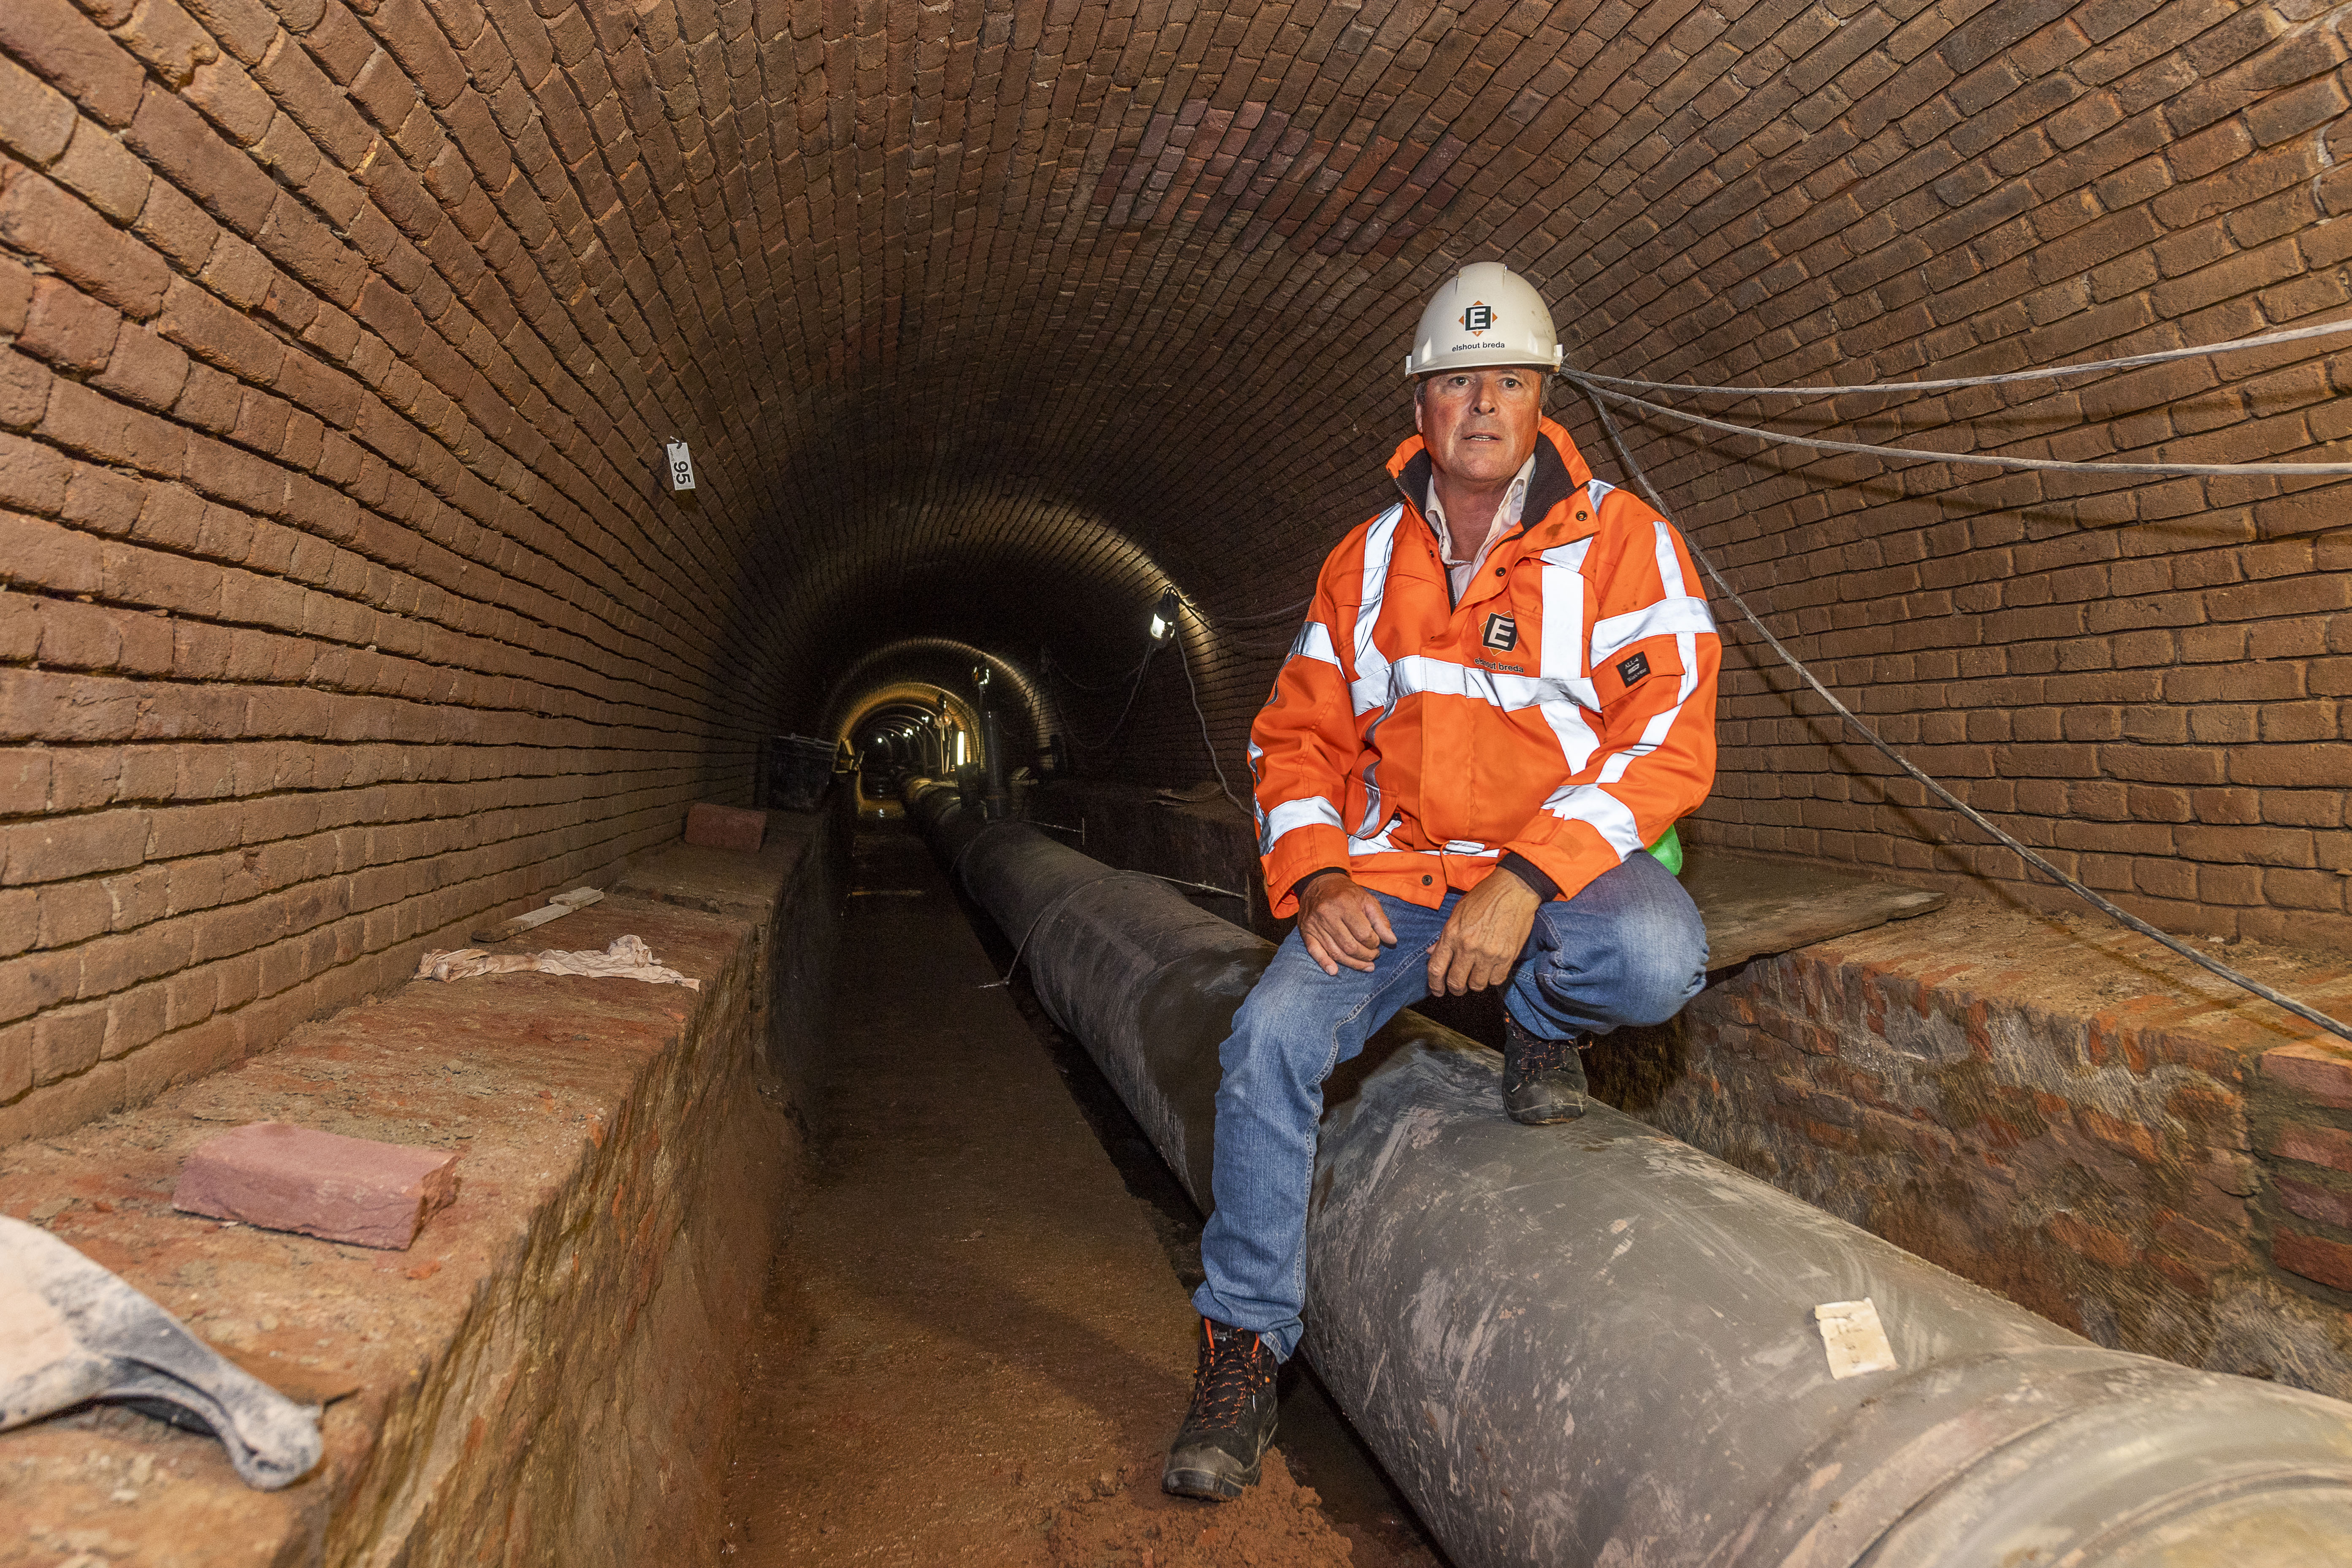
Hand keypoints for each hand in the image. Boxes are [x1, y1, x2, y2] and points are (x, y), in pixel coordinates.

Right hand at [1296, 872, 1396, 975]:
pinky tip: (1334, 971)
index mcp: (1344, 904)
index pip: (1363, 933)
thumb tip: (1392, 941)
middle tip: (1374, 955)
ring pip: (1335, 952)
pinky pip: (1314, 951)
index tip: (1377, 942)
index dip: (1374, 942)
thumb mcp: (1367, 900)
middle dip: (1366, 955)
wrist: (1319, 883)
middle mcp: (1327, 914)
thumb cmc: (1347, 893)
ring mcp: (1315, 925)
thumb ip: (1381, 921)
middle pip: (1350, 946)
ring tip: (1366, 965)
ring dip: (1353, 964)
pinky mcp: (1306, 932)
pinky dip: (1324, 963)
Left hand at [1427, 869, 1539, 995]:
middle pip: (1456, 982)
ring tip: (1477, 975)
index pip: (1436, 968)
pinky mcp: (1507, 956)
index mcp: (1452, 934)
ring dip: (1475, 983)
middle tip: (1458, 987)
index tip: (1438, 990)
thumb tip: (1432, 953)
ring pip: (1477, 984)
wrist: (1514, 889)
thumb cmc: (1484, 897)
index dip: (1435, 984)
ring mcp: (1488, 953)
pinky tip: (1491, 970)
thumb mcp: (1457, 912)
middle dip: (1455, 988)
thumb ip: (1444, 936)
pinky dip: (1492, 978)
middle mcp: (1468, 946)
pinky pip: (1496, 980)